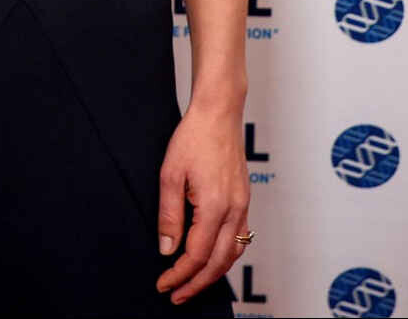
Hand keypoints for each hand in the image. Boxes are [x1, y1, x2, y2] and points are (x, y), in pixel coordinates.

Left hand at [154, 105, 249, 304]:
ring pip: (232, 253)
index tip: (163, 284)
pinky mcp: (244, 199)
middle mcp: (234, 210)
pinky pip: (240, 238)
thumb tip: (166, 248)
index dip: (178, 275)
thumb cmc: (194, 137)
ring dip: (213, 273)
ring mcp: (243, 205)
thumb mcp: (170, 175)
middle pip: (217, 262)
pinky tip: (212, 258)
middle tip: (176, 295)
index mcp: (214, 206)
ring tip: (192, 283)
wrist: (219, 113)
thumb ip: (169, 215)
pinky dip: (225, 256)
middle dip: (196, 283)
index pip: (196, 255)